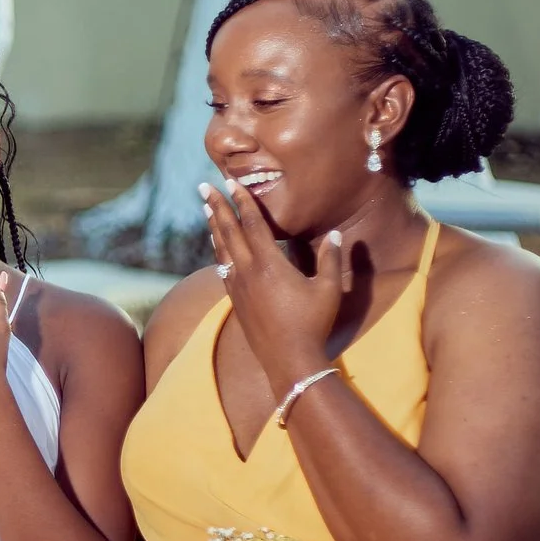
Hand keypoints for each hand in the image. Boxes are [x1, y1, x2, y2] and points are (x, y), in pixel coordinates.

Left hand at [201, 180, 348, 392]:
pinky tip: (217, 247)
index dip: (242, 201)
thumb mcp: (329, 289)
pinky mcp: (236, 300)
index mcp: (269, 264)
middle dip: (217, 206)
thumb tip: (336, 235)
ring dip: (214, 226)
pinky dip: (218, 251)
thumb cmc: (313, 323)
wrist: (288, 358)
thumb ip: (331, 260)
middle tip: (203, 186)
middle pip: (228, 231)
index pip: (252, 224)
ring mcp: (238, 286)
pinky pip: (223, 268)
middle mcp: (248, 272)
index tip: (230, 182)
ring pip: (221, 249)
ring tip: (206, 209)